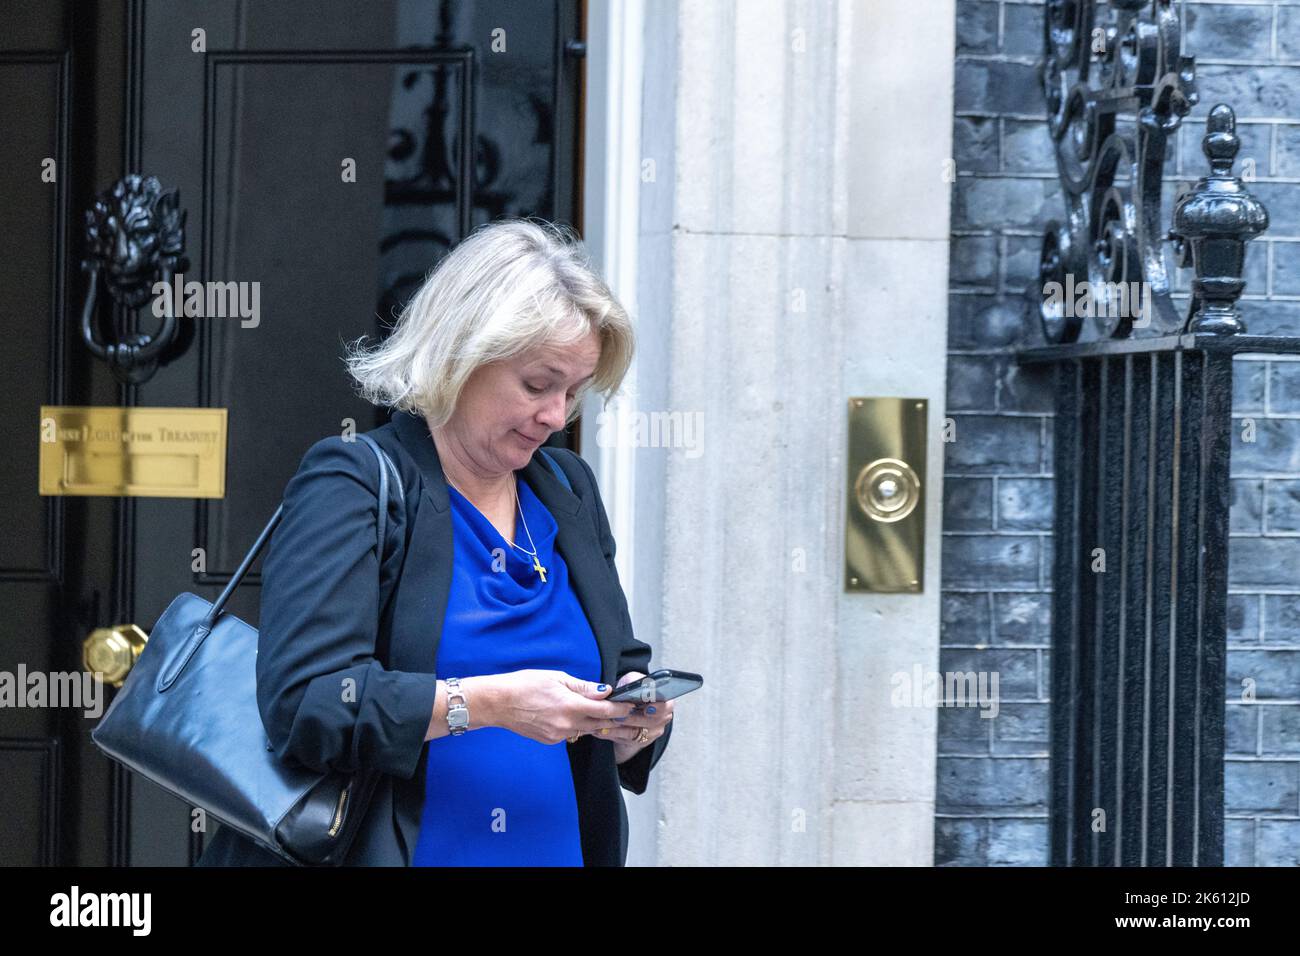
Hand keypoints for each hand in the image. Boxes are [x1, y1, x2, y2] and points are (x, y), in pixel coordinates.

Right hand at [489, 669, 635, 744]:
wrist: (498, 703)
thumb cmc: (524, 685)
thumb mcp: (556, 677)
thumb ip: (582, 687)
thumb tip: (604, 691)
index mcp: (570, 706)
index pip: (606, 711)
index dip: (622, 709)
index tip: (633, 705)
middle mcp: (567, 724)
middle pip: (601, 725)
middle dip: (619, 721)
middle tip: (634, 717)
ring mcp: (558, 735)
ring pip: (587, 730)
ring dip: (600, 724)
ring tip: (615, 719)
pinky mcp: (550, 740)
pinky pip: (572, 733)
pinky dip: (580, 726)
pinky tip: (581, 719)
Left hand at [604, 671, 674, 764]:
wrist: (630, 707)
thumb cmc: (632, 692)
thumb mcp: (633, 681)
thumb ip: (634, 681)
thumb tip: (631, 687)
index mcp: (665, 701)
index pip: (665, 706)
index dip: (657, 708)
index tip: (647, 708)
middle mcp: (662, 718)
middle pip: (650, 722)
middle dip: (632, 719)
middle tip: (618, 716)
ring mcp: (652, 732)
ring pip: (636, 733)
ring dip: (619, 729)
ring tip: (604, 724)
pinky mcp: (641, 741)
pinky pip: (626, 740)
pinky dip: (613, 735)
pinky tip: (601, 730)